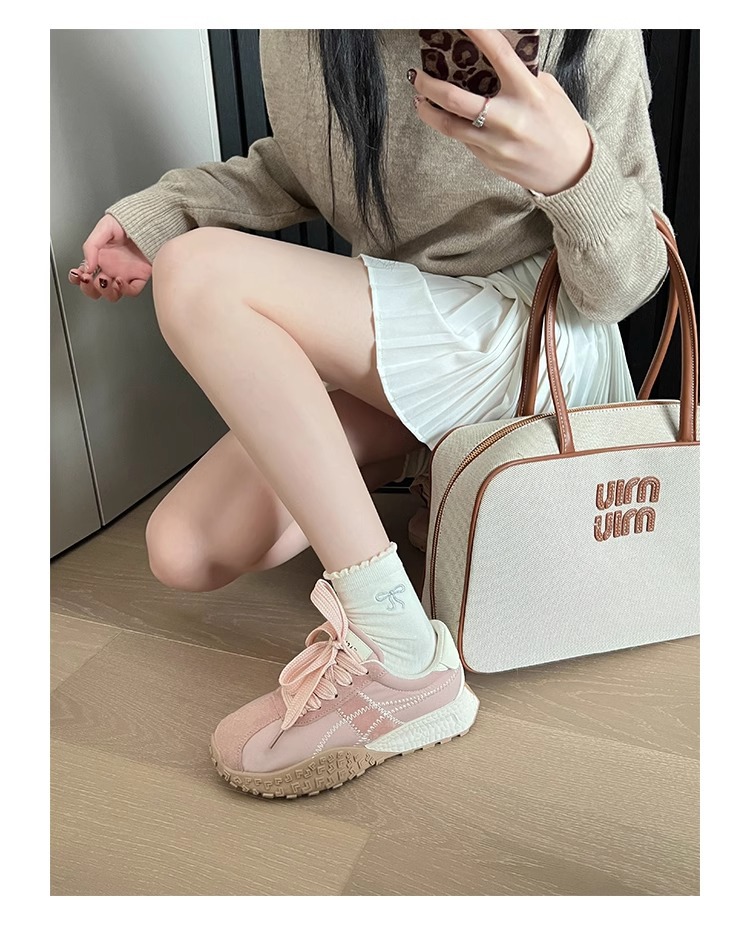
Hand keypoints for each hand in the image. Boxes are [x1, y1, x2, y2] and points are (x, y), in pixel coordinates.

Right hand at [68, 215, 151, 301]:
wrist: (148, 219)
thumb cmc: (127, 221)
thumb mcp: (104, 228)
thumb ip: (91, 246)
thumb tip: (87, 266)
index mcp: (99, 258)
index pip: (84, 274)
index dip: (77, 279)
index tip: (77, 275)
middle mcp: (111, 268)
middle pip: (96, 290)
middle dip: (89, 289)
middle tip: (89, 279)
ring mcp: (125, 274)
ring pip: (113, 295)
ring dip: (106, 291)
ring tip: (104, 280)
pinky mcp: (140, 277)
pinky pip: (132, 291)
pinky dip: (124, 290)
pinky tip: (119, 281)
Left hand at [410, 29, 592, 195]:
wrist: (570, 172)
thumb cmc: (561, 127)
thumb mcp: (548, 92)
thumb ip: (521, 75)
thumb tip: (494, 59)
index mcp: (528, 93)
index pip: (498, 54)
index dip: (477, 32)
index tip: (460, 19)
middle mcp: (509, 119)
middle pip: (455, 99)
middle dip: (429, 84)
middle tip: (417, 74)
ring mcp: (495, 143)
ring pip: (449, 125)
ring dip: (427, 110)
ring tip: (419, 99)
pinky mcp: (488, 160)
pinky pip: (463, 140)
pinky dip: (452, 126)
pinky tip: (446, 117)